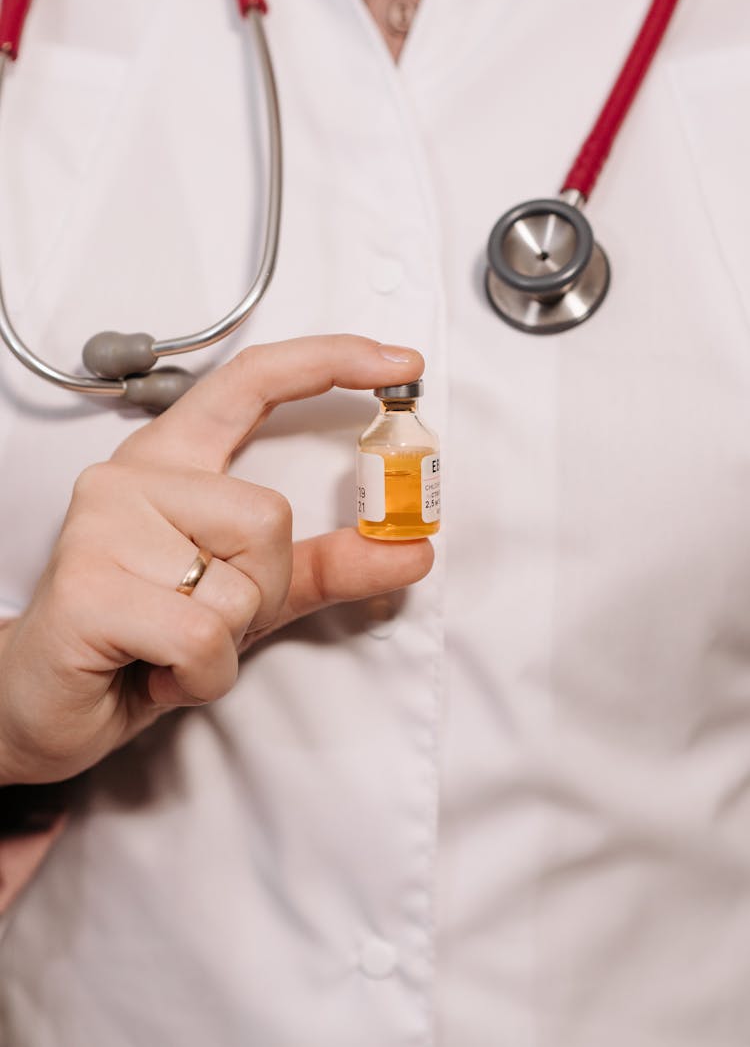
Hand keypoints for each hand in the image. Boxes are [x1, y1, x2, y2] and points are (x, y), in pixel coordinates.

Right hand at [0, 336, 432, 784]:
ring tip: (172, 643)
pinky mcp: (88, 586)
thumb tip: (413, 549)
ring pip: (239, 580)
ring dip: (227, 639)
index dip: (329, 362)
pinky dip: (202, 675)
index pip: (252, 381)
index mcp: (173, 462)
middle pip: (267, 513)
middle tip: (204, 616)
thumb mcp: (250, 596)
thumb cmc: (142, 638)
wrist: (45, 701)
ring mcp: (102, 526)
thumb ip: (327, 564)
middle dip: (259, 590)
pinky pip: (204, 635)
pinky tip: (156, 671)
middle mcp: (133, 477)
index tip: (398, 366)